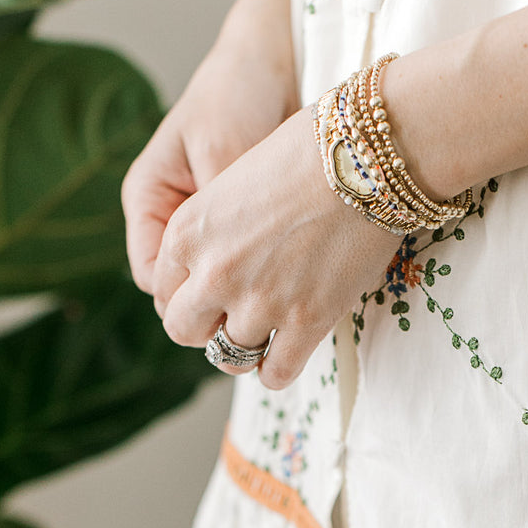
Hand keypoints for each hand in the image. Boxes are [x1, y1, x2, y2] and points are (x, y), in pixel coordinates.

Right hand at [121, 30, 299, 294]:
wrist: (274, 65)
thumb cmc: (235, 96)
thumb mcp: (220, 150)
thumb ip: (222, 210)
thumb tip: (232, 271)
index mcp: (150, 203)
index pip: (154, 277)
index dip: (185, 299)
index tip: (224, 303)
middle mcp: (177, 223)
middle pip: (186, 292)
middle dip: (216, 306)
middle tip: (257, 306)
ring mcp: (213, 231)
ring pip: (221, 287)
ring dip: (247, 294)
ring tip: (282, 290)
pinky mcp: (248, 231)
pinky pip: (253, 270)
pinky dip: (271, 277)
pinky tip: (298, 274)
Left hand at [152, 108, 400, 388]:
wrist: (364, 158)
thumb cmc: (306, 154)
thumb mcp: (233, 180)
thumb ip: (215, 229)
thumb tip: (223, 264)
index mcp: (186, 232)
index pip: (164, 290)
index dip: (188, 295)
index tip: (211, 295)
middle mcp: (214, 273)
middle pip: (185, 331)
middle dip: (206, 328)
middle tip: (231, 318)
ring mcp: (260, 302)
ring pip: (231, 356)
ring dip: (246, 349)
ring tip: (267, 334)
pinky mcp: (306, 322)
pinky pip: (276, 373)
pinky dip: (276, 372)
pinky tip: (286, 355)